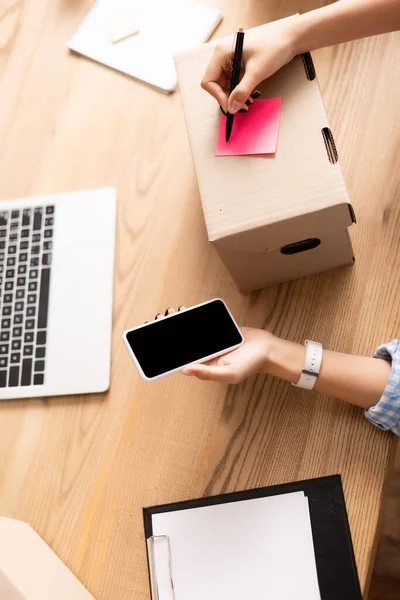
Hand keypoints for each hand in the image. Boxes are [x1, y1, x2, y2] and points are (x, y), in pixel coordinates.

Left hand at [149, 308, 273, 383]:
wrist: (268, 349)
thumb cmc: (250, 365)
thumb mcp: (229, 373)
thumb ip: (208, 373)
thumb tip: (185, 370)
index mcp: (204, 366)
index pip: (180, 359)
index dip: (165, 352)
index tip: (153, 341)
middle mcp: (205, 354)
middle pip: (182, 343)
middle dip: (169, 332)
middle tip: (158, 321)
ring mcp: (210, 341)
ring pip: (190, 331)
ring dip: (178, 322)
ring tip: (170, 313)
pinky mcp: (217, 330)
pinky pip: (201, 323)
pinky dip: (192, 316)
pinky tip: (184, 310)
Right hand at [201, 15, 298, 113]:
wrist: (290, 39)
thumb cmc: (273, 47)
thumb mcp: (256, 72)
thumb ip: (242, 91)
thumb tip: (231, 108)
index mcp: (221, 53)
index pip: (209, 80)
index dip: (217, 95)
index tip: (230, 106)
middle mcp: (224, 57)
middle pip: (217, 85)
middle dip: (228, 97)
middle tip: (241, 107)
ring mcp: (232, 62)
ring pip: (226, 86)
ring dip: (236, 96)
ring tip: (249, 102)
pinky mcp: (240, 67)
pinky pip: (235, 84)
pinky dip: (241, 92)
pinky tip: (251, 96)